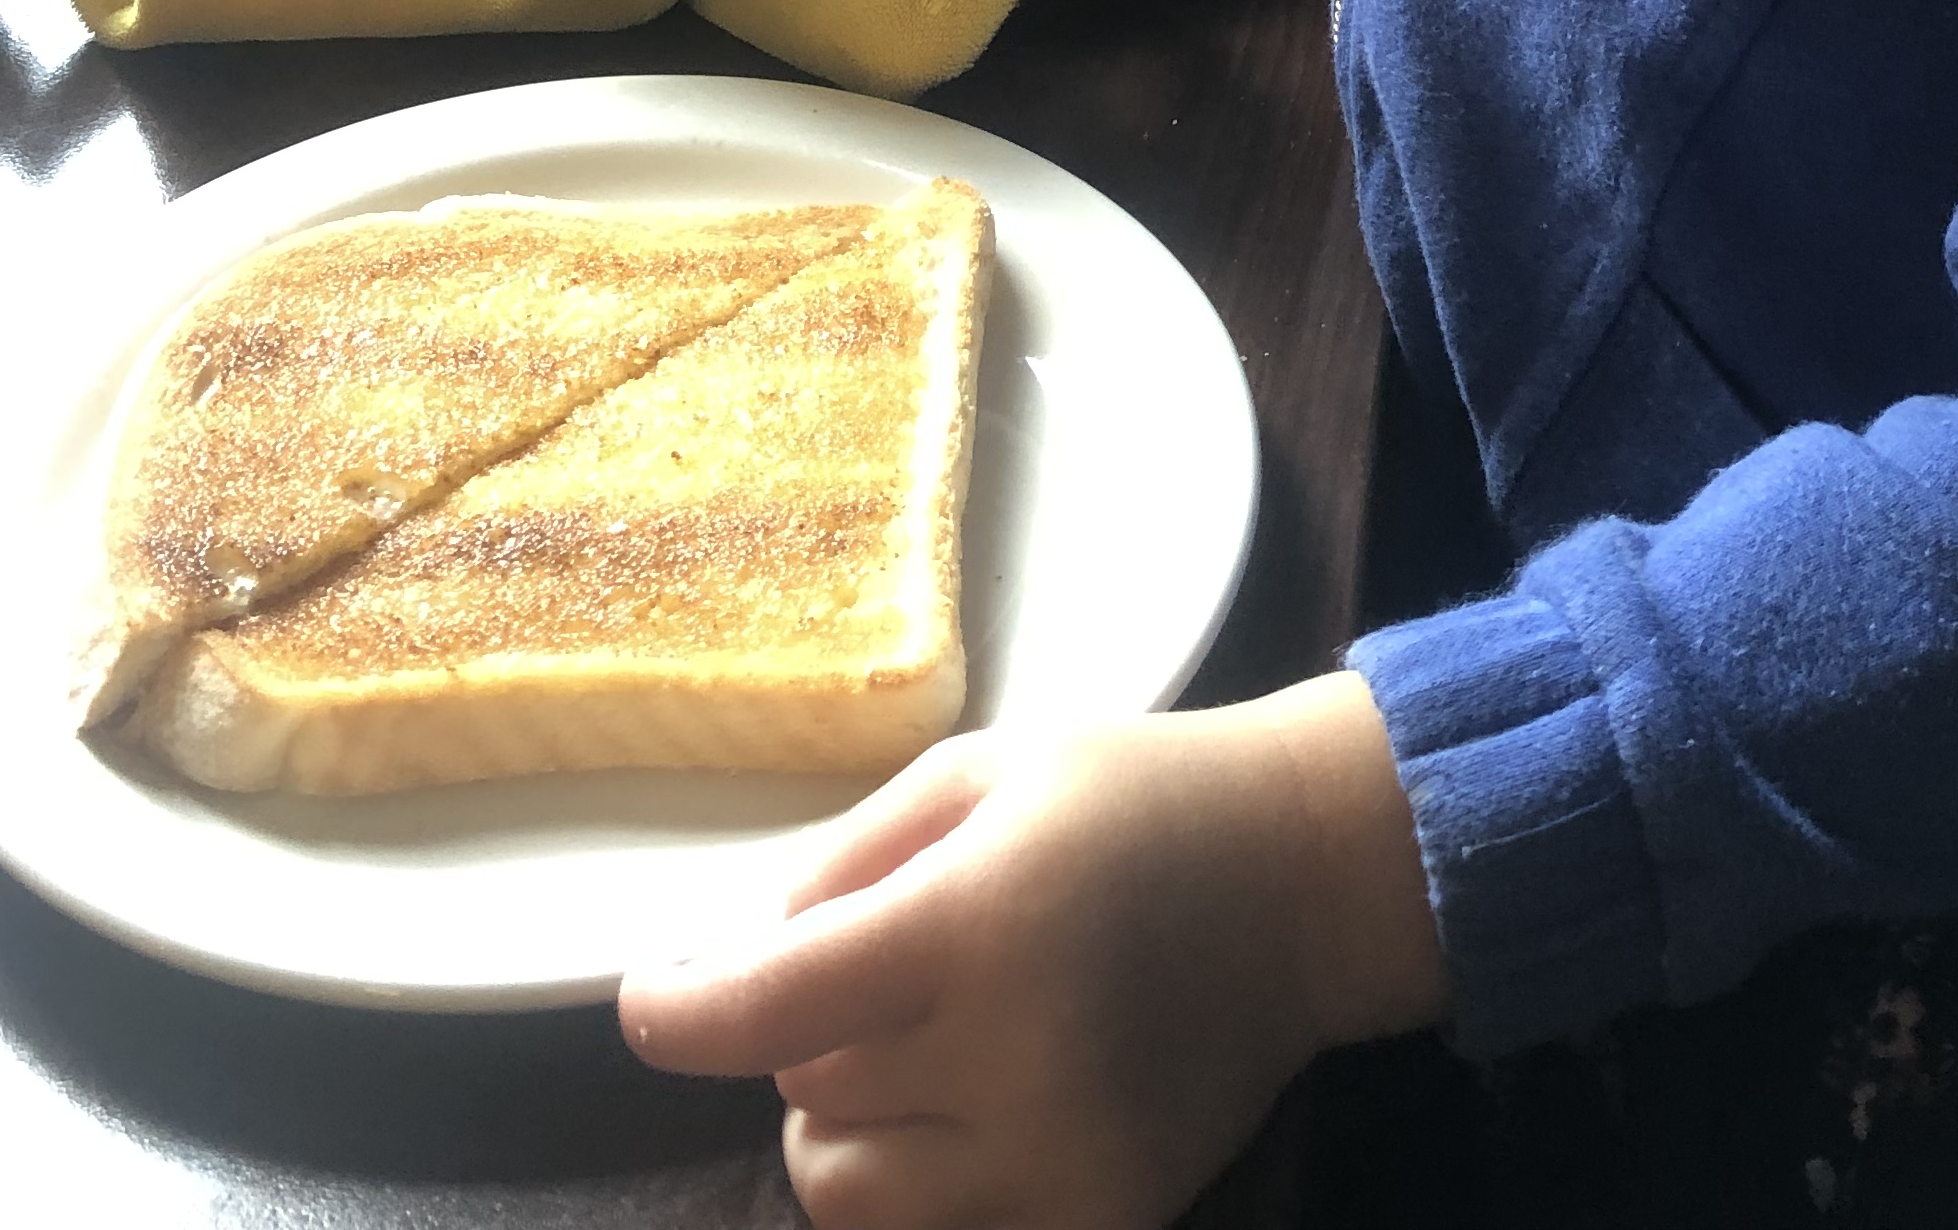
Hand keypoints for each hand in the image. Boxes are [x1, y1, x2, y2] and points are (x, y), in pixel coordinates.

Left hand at [620, 678, 1445, 1229]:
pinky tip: (978, 1105)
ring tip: (922, 1049)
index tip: (651, 1003)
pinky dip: (925, 1179)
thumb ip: (848, 862)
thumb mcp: (981, 772)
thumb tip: (738, 963)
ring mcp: (1062, 1158)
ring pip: (849, 1191)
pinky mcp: (1102, 1220)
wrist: (1306, 880)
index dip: (680, 1013)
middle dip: (810, 1033)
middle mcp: (1014, 1056)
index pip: (770, 1010)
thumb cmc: (1132, 797)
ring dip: (850, 1122)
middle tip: (884, 972)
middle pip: (803, 1095)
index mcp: (979, 920)